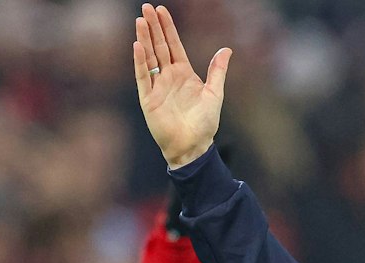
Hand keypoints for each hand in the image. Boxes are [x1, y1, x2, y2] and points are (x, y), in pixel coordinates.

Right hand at [133, 4, 230, 168]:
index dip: (168, 28)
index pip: (174, 45)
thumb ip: (218, 71)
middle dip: (153, 27)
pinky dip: (140, 62)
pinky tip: (137, 46)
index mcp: (184, 73)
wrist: (194, 146)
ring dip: (144, 39)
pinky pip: (143, 77)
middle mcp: (168, 77)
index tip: (161, 11)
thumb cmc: (204, 123)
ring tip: (139, 20)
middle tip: (146, 8)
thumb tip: (226, 49)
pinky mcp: (148, 98)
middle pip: (159, 46)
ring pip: (149, 57)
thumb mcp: (215, 93)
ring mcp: (157, 86)